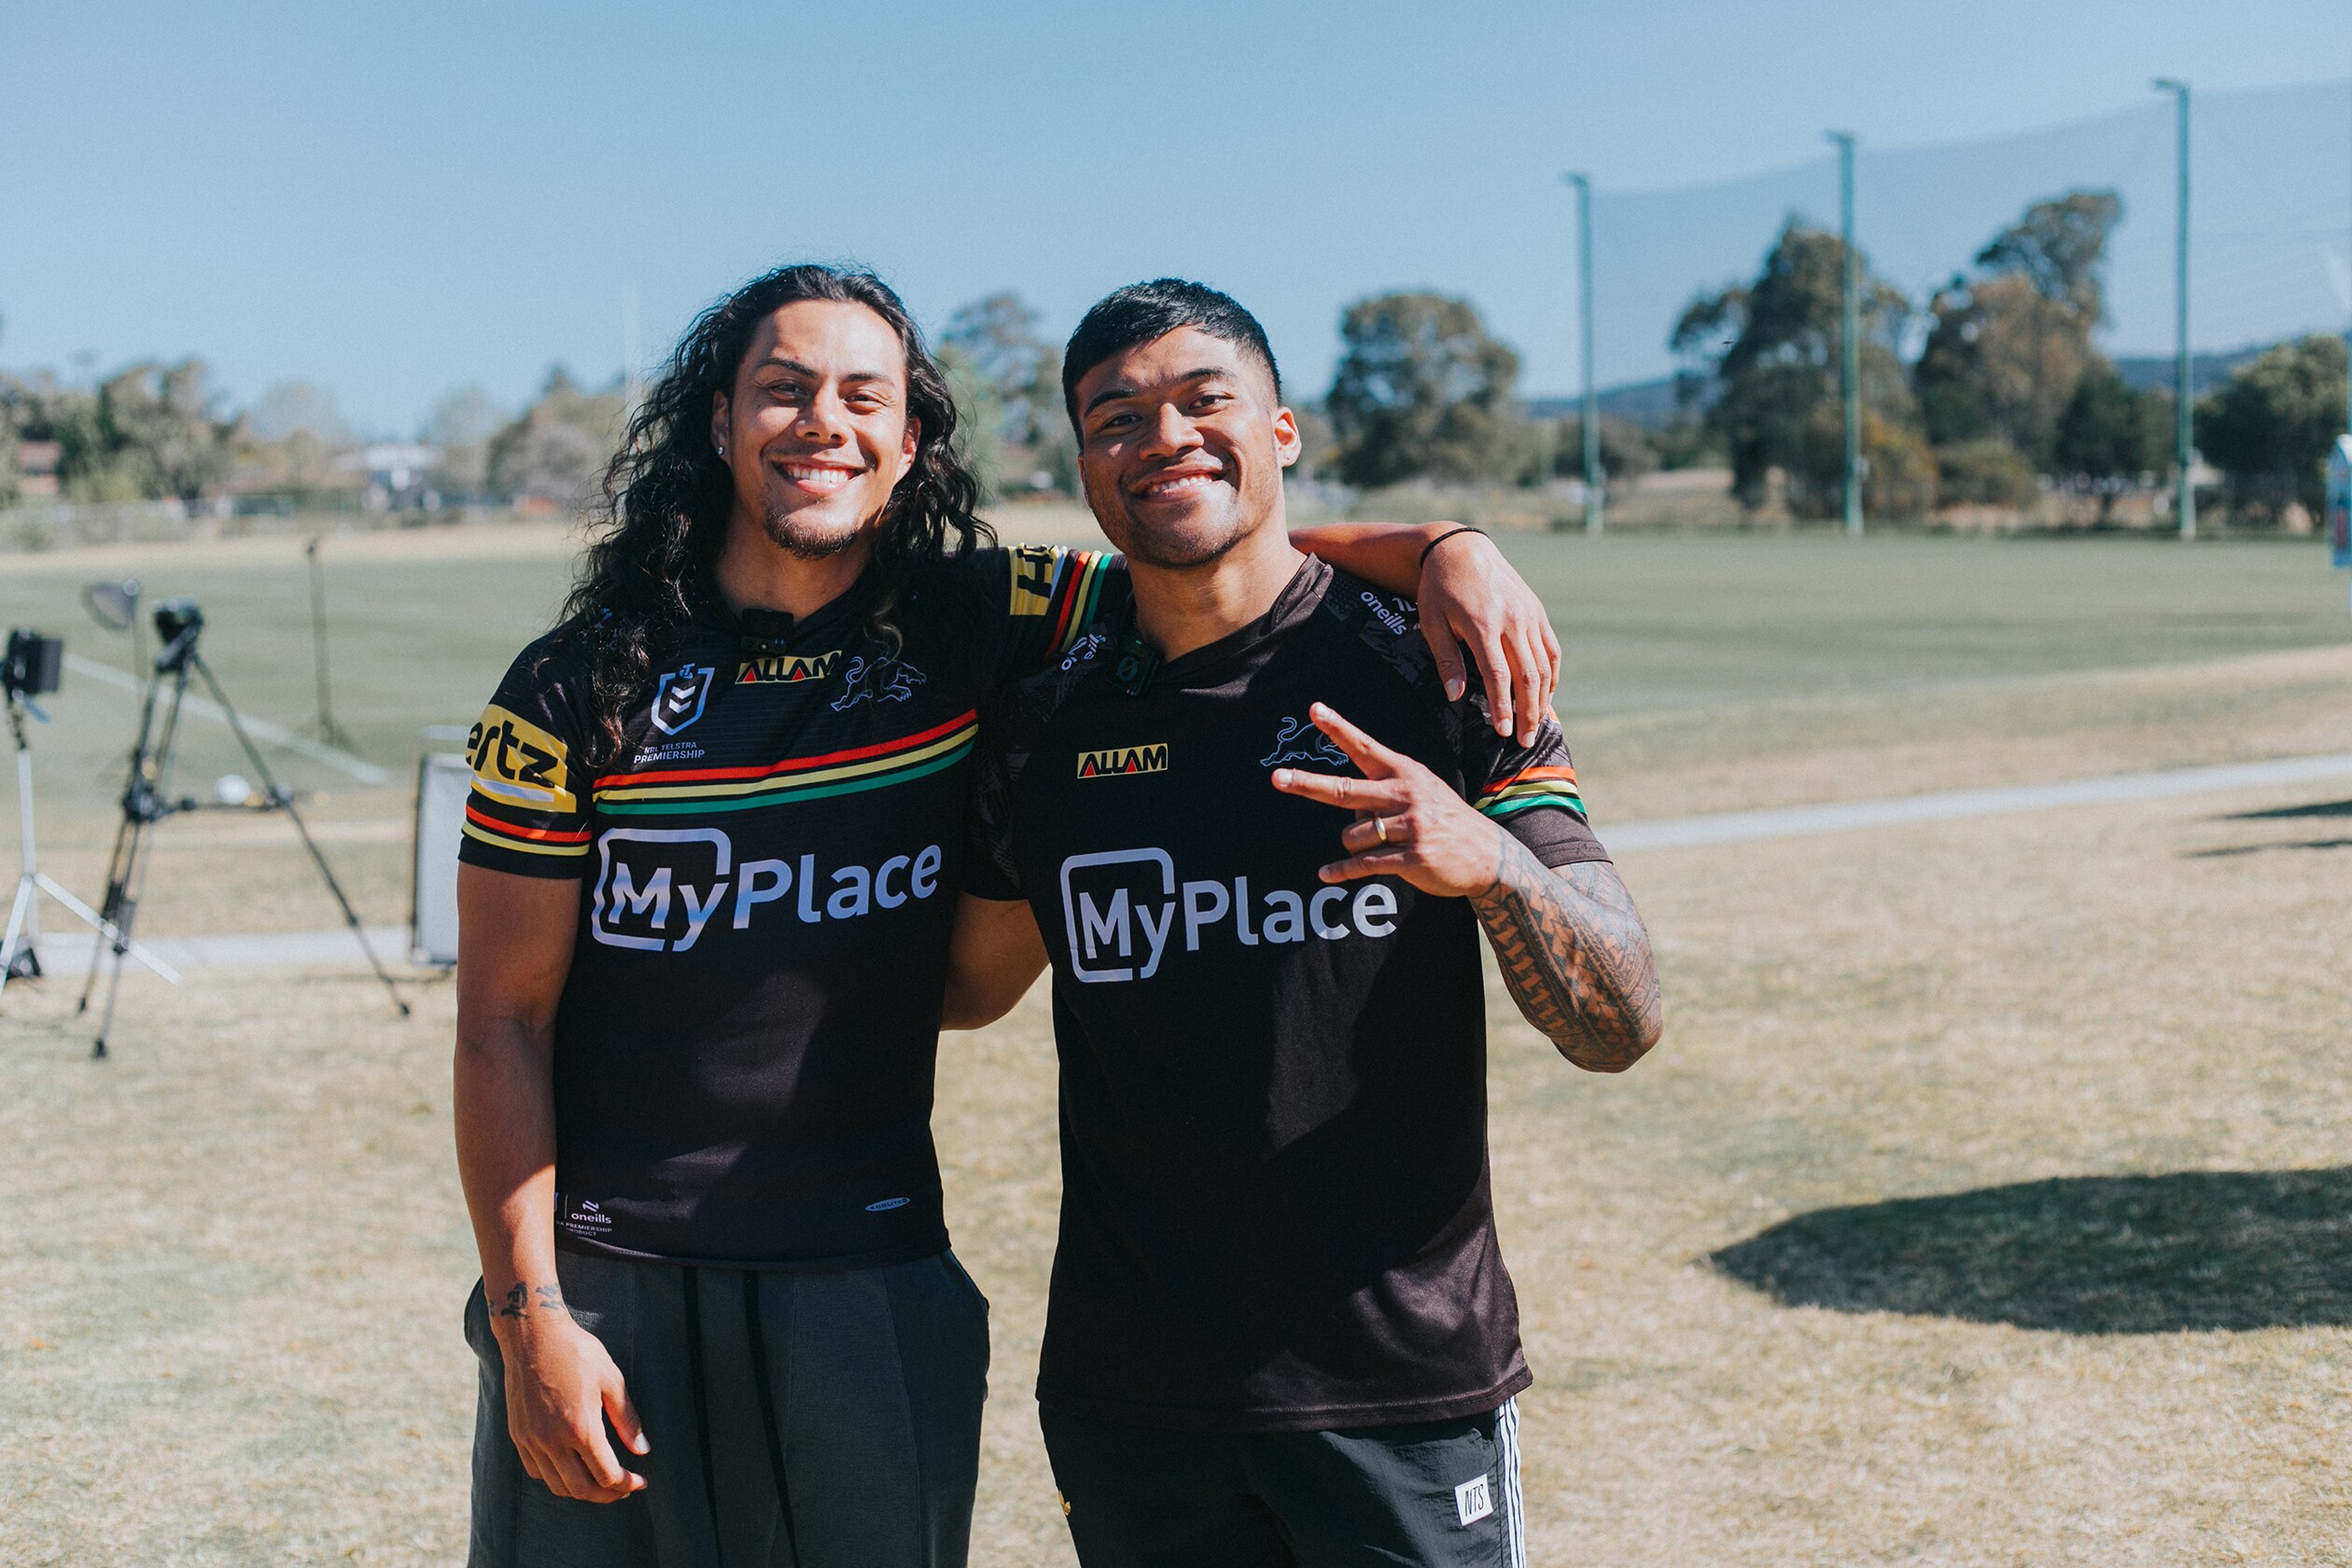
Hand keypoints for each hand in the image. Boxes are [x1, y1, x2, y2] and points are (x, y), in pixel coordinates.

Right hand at [494, 1306, 648, 1502]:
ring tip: (600, 1481)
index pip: (607, 1475)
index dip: (627, 1484)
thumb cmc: (577, 1352)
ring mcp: (531, 1440)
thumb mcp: (612, 1380)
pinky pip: (537, 1471)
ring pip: (557, 1486)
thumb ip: (628, 1419)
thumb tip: (643, 1450)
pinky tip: (571, 1467)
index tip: (640, 1481)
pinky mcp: (518, 1436)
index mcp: (580, 1428)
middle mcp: (552, 1440)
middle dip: (607, 1495)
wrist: (532, 1335)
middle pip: (582, 1489)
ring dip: (581, 1490)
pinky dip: (556, 1478)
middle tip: (623, 1488)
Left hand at [1269, 702, 1504, 898]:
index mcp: (1405, 773)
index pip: (1366, 747)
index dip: (1339, 728)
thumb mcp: (1423, 791)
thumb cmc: (1446, 820)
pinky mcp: (1412, 857)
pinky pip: (1363, 864)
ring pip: (1352, 834)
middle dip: (1308, 784)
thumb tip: (1347, 809)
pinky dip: (1342, 871)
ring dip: (1352, 844)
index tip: (1314, 710)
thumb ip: (1386, 790)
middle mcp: (1406, 794)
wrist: (1489, 856)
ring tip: (1379, 845)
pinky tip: (1326, 873)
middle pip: (1345, 789)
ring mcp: (1410, 826)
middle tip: (1277, 777)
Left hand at [1414, 528, 1558, 745]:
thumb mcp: (1432, 622)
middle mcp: (1512, 620)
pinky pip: (1551, 650)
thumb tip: (1455, 697)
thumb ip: (1447, 659)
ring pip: (1544, 666)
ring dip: (1542, 700)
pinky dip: (1552, 676)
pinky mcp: (1537, 612)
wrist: (1462, 548)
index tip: (1502, 732)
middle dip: (1528, 712)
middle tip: (1523, 741)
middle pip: (1528, 676)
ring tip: (1536, 725)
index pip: (1498, 675)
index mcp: (1483, 624)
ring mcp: (1529, 615)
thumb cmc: (1440, 588)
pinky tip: (1546, 696)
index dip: (1502, 707)